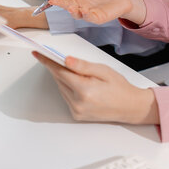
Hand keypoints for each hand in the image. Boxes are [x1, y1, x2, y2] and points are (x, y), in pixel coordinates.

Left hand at [33, 52, 158, 124]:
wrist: (130, 107)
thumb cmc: (119, 87)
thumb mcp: (103, 70)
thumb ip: (83, 66)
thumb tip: (66, 60)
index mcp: (85, 90)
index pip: (60, 72)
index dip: (48, 61)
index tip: (38, 53)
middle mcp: (78, 103)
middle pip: (59, 80)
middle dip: (59, 68)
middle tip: (62, 58)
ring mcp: (76, 111)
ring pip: (61, 88)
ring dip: (65, 78)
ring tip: (80, 74)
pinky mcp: (76, 115)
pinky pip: (66, 97)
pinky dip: (69, 88)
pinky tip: (81, 84)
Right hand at [38, 0, 147, 25]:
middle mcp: (78, 3)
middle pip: (65, 4)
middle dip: (58, 2)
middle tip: (53, 0)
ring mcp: (86, 11)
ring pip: (75, 12)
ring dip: (71, 9)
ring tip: (70, 6)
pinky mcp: (96, 18)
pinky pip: (88, 17)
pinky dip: (85, 14)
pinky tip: (84, 10)